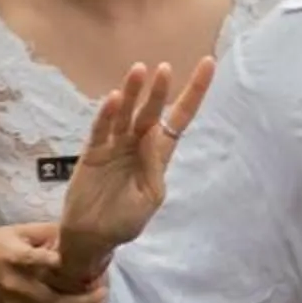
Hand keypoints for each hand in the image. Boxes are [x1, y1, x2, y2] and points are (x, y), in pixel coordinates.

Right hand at [0, 224, 108, 302]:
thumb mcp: (19, 230)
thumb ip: (49, 233)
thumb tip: (80, 237)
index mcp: (18, 258)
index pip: (51, 266)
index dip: (77, 269)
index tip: (95, 266)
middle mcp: (17, 286)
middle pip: (58, 302)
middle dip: (86, 302)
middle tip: (104, 292)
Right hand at [53, 57, 215, 285]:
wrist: (93, 238)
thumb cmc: (125, 221)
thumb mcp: (150, 198)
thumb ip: (154, 167)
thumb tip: (154, 134)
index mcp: (158, 155)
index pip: (179, 119)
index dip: (194, 93)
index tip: (209, 64)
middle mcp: (138, 144)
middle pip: (151, 112)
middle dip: (159, 91)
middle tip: (165, 69)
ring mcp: (114, 145)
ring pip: (126, 114)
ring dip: (131, 93)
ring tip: (139, 71)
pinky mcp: (93, 152)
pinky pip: (101, 130)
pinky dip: (106, 115)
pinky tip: (113, 99)